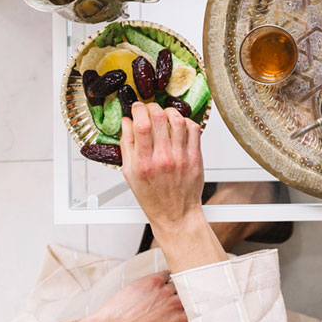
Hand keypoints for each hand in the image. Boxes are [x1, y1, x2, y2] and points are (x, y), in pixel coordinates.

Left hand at [50, 271, 186, 321]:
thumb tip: (183, 315)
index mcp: (180, 320)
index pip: (196, 305)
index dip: (194, 301)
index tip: (194, 297)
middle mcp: (175, 305)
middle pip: (188, 292)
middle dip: (184, 292)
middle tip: (180, 290)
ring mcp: (165, 292)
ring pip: (178, 282)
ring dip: (173, 284)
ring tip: (166, 287)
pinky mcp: (154, 281)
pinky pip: (167, 273)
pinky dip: (165, 276)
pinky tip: (161, 280)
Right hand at [122, 103, 203, 230]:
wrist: (175, 214)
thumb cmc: (152, 197)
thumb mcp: (129, 174)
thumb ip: (127, 146)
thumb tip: (126, 122)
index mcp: (143, 163)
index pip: (141, 125)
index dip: (138, 110)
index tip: (137, 107)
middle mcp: (163, 159)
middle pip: (159, 118)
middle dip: (153, 107)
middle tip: (150, 108)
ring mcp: (181, 158)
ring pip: (178, 121)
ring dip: (170, 111)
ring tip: (165, 113)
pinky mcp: (196, 158)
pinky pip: (194, 130)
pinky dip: (187, 121)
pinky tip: (180, 124)